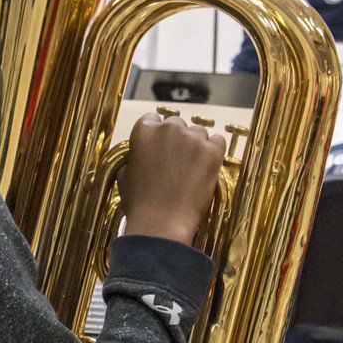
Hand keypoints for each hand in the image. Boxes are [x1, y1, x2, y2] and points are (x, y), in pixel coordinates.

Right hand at [119, 112, 225, 246]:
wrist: (161, 223)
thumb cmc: (140, 203)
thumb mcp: (124, 176)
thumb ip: (132, 158)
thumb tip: (138, 156)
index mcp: (144, 130)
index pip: (153, 119)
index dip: (157, 135)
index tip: (160, 148)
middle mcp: (168, 129)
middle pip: (177, 124)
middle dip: (177, 140)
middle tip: (176, 162)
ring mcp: (192, 139)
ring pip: (198, 133)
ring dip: (196, 146)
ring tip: (191, 169)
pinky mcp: (212, 152)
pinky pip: (218, 141)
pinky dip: (214, 152)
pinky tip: (207, 166)